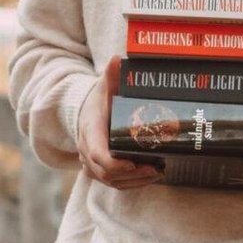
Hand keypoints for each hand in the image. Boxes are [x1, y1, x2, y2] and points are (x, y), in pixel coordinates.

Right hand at [77, 56, 163, 190]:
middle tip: (156, 170)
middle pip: (106, 172)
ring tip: (157, 174)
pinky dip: (131, 184)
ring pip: (110, 181)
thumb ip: (112, 75)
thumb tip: (116, 59)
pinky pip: (112, 183)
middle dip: (132, 174)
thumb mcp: (106, 86)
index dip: (115, 163)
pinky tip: (149, 178)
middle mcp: (86, 149)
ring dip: (134, 181)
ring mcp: (90, 162)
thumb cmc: (101, 99)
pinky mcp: (97, 170)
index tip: (134, 163)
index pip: (97, 154)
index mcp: (89, 130)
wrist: (86, 111)